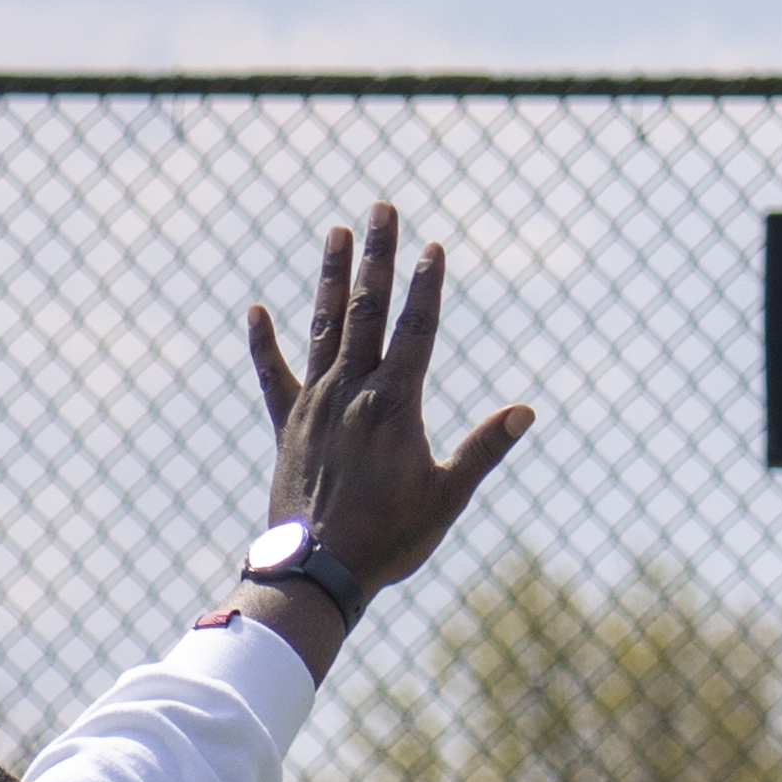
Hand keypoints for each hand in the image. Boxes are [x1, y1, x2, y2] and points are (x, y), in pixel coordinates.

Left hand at [246, 203, 537, 603]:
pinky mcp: (288, 426)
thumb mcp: (447, 496)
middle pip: (368, 311)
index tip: (432, 246)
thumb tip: (526, 412)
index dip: (426, 286)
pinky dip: (263, 344)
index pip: (416, 330)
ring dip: (333, 278)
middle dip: (378, 256)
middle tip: (383, 208)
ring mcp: (315, 405)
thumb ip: (484, 449)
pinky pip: (274, 376)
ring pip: (325, 327)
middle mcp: (351, 393)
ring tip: (337, 232)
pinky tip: (255, 310)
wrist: (317, 573)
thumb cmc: (390, 541)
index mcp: (394, 405)